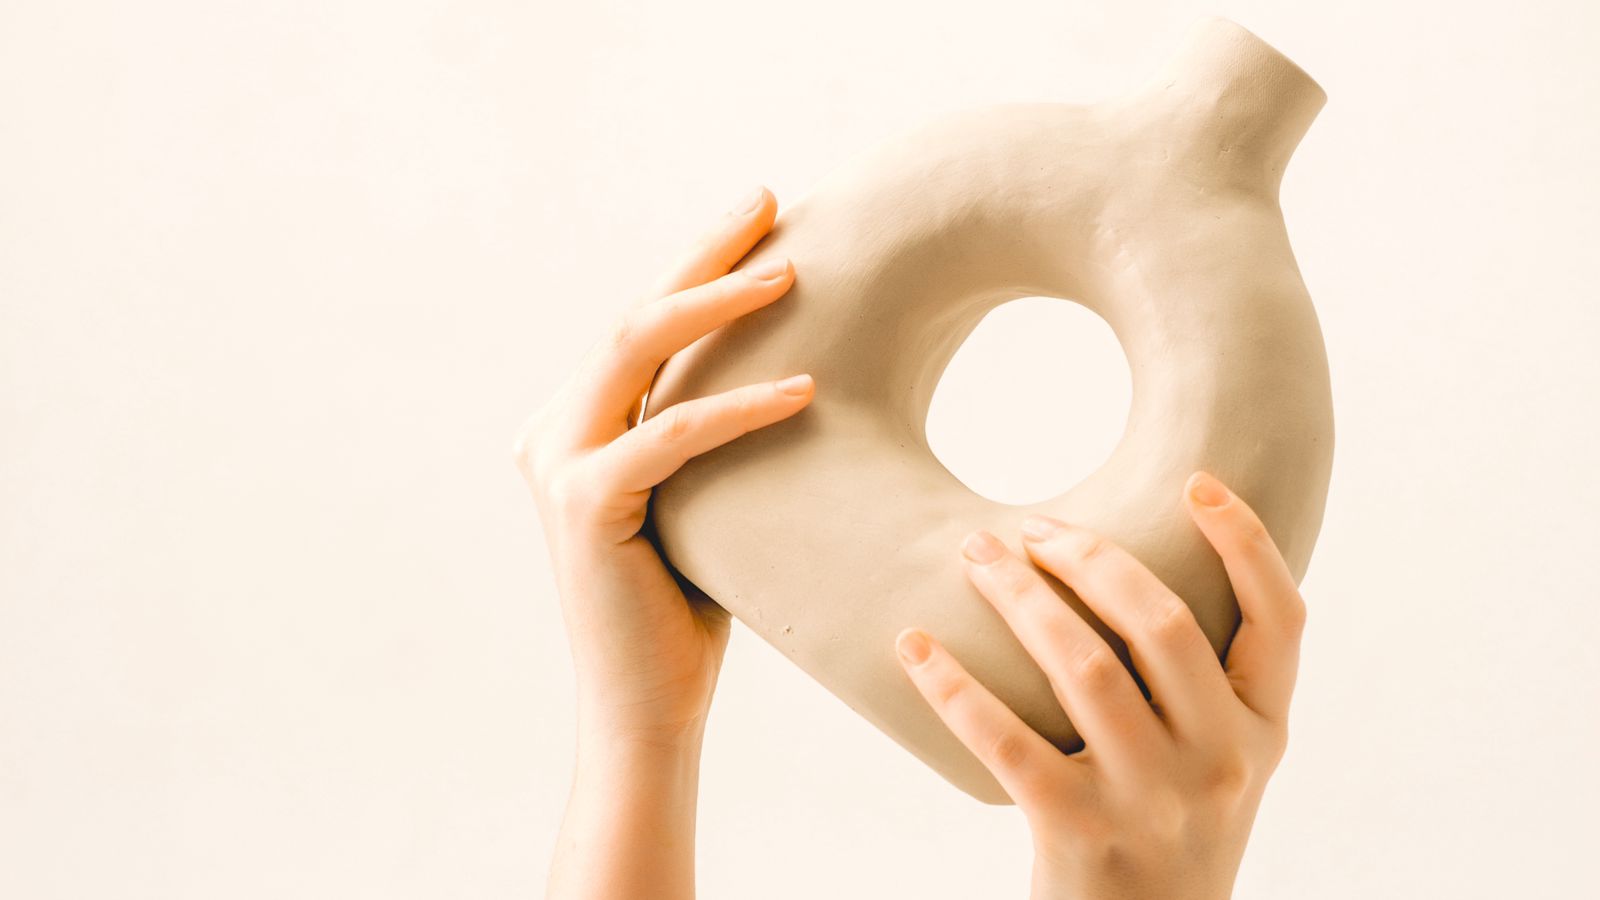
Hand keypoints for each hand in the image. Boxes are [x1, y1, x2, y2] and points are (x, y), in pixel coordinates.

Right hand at [516, 185, 813, 899]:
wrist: (646, 710)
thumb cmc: (685, 613)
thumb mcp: (698, 500)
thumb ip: (701, 437)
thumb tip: (786, 367)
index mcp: (573, 426)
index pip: (641, 325)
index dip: (698, 265)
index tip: (761, 221)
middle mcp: (550, 432)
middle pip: (633, 313)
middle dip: (703, 253)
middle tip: (768, 201)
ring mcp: (555, 465)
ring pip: (637, 347)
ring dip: (718, 302)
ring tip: (791, 269)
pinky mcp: (582, 504)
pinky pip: (671, 432)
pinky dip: (740, 407)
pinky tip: (806, 388)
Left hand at [895, 471, 1305, 899]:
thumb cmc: (1167, 832)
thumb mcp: (1216, 765)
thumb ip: (1202, 686)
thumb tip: (1132, 570)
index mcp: (1262, 733)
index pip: (1282, 620)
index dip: (1245, 541)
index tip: (1195, 480)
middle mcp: (1222, 762)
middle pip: (1162, 625)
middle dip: (1089, 557)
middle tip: (1026, 527)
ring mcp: (1153, 801)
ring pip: (1084, 667)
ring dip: (1020, 597)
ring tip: (973, 554)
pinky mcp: (1080, 834)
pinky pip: (1008, 742)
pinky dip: (954, 686)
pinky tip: (914, 645)